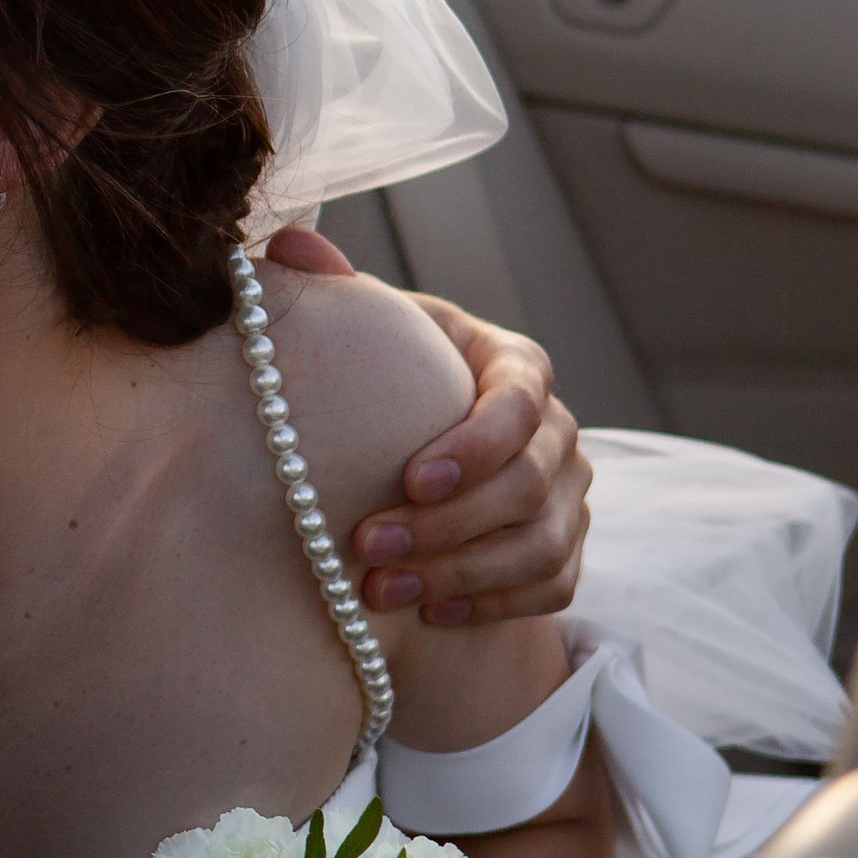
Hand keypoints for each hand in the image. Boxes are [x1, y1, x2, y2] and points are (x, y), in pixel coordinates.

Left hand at [265, 230, 589, 630]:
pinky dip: (492, 606)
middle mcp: (557, 432)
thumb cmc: (388, 379)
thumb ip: (335, 289)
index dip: (474, 445)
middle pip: (531, 484)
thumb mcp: (369, 331)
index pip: (519, 403)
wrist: (414, 446)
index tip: (408, 478)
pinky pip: (552, 588)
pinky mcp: (566, 551)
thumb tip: (288, 243)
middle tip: (365, 547)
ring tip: (377, 591)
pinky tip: (426, 615)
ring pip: (542, 545)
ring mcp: (569, 496)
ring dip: (460, 575)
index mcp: (515, 366)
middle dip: (448, 524)